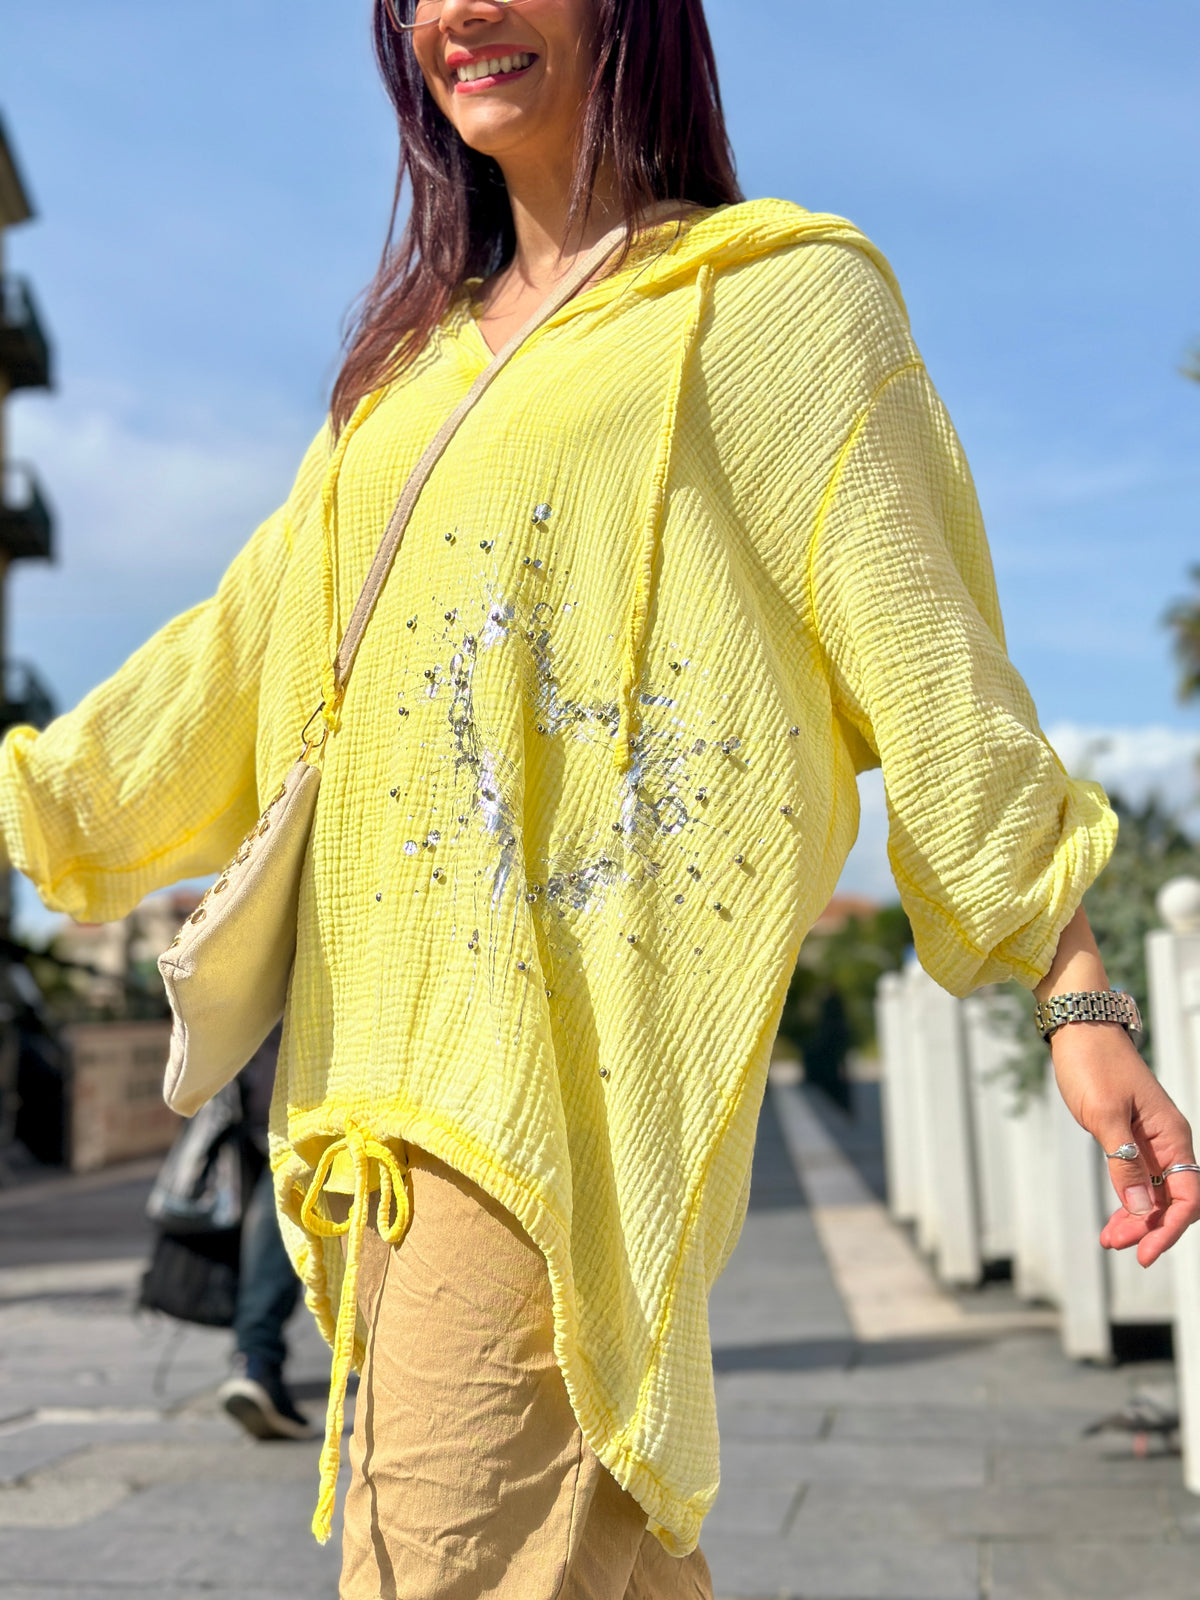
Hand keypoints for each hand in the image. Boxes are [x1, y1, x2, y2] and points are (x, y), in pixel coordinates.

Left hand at [1051, 1021, 1199, 1266]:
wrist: (1079, 1028)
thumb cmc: (1093, 1064)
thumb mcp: (1104, 1114)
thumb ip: (1122, 1160)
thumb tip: (1138, 1206)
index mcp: (1172, 1136)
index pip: (1187, 1196)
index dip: (1169, 1228)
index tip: (1144, 1252)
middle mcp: (1168, 1141)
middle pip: (1172, 1200)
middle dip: (1148, 1228)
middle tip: (1115, 1245)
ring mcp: (1150, 1140)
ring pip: (1154, 1193)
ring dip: (1136, 1219)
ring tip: (1109, 1240)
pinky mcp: (1131, 1137)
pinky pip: (1138, 1178)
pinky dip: (1126, 1200)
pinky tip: (1111, 1219)